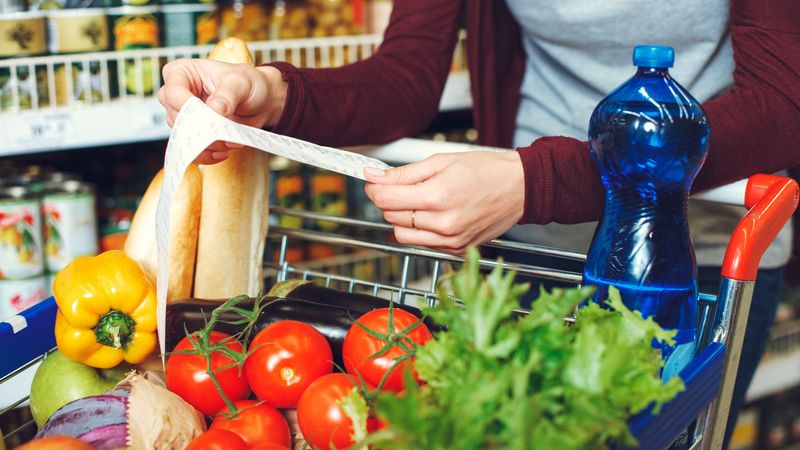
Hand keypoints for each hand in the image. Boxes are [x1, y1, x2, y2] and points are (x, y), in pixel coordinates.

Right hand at [157, 59, 286, 163]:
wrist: (260, 102)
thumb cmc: (249, 84)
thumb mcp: (242, 82)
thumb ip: (228, 93)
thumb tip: (215, 108)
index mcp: (181, 73)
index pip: (173, 92)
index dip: (188, 107)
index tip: (212, 114)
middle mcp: (177, 94)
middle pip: (176, 118)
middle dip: (201, 129)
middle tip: (224, 132)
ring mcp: (183, 116)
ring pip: (184, 137)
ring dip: (208, 144)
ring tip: (231, 141)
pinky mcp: (193, 133)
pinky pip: (190, 150)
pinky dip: (207, 155)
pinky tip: (224, 152)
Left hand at [364, 151, 524, 253]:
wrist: (519, 189)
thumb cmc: (486, 171)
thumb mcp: (441, 162)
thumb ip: (403, 173)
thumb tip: (373, 176)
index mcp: (437, 196)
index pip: (384, 198)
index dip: (373, 187)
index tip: (374, 179)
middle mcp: (442, 223)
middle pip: (390, 215)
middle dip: (389, 199)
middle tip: (403, 185)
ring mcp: (449, 240)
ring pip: (401, 233)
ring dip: (401, 217)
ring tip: (420, 201)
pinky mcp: (455, 249)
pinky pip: (421, 243)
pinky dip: (419, 229)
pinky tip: (434, 214)